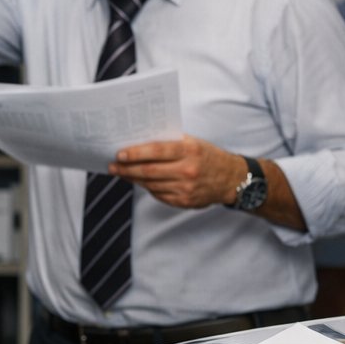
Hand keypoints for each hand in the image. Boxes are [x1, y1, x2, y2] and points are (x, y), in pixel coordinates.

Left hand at [109, 136, 247, 209]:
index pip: (156, 151)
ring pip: (151, 184)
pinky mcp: (185, 201)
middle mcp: (188, 170)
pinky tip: (139, 182)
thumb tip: (138, 143)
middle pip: (149, 170)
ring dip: (133, 179)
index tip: (119, 154)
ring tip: (121, 173)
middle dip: (126, 168)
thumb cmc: (207, 156)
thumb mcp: (193, 142)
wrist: (232, 178)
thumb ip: (169, 143)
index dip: (135, 153)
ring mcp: (186, 188)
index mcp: (189, 150)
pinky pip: (159, 195)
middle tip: (112, 166)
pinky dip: (147, 188)